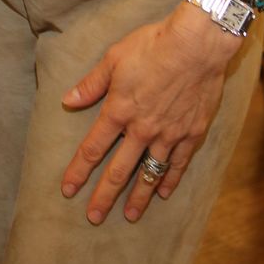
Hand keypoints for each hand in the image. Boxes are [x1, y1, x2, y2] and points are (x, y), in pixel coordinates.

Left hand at [60, 3, 240, 224]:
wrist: (196, 45)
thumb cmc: (152, 46)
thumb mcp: (114, 58)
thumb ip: (91, 84)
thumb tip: (67, 100)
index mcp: (119, 111)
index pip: (93, 149)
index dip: (78, 171)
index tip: (68, 190)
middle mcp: (141, 129)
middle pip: (118, 171)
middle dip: (104, 196)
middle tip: (94, 218)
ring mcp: (168, 135)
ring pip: (149, 173)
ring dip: (138, 196)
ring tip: (130, 216)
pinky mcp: (191, 134)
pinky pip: (178, 164)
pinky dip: (170, 180)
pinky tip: (163, 192)